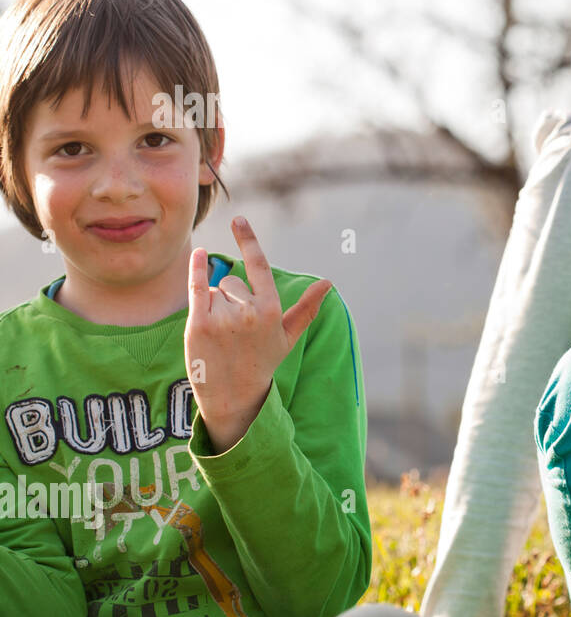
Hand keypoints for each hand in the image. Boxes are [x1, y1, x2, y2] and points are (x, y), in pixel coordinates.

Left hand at [185, 216, 332, 452]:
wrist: (233, 396)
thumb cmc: (262, 363)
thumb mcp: (287, 336)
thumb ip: (306, 308)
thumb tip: (328, 283)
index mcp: (270, 310)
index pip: (259, 267)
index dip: (249, 241)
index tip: (239, 220)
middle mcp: (247, 311)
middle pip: (231, 283)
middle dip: (230, 299)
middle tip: (234, 332)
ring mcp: (222, 318)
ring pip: (214, 290)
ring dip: (214, 306)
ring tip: (220, 335)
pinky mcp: (198, 325)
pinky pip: (196, 287)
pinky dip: (196, 270)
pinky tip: (197, 255)